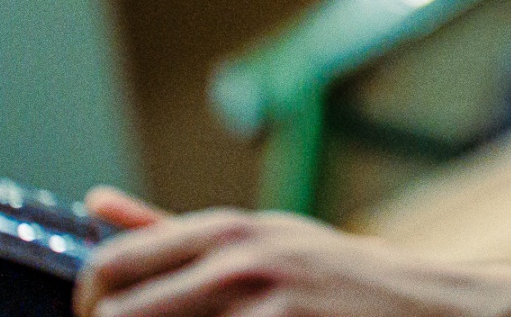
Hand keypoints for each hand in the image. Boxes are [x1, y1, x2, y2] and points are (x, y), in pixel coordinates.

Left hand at [73, 202, 510, 316]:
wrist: (421, 304)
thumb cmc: (335, 277)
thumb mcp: (261, 238)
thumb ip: (170, 230)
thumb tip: (95, 204)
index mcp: (224, 230)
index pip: (109, 266)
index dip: (88, 307)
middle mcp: (238, 257)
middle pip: (118, 315)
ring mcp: (262, 298)